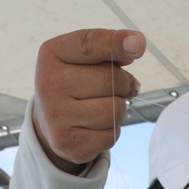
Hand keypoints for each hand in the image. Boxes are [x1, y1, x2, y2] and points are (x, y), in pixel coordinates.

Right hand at [33, 28, 145, 173]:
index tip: (139, 44)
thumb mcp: (80, 59)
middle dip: (125, 84)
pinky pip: (111, 135)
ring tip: (106, 106)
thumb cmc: (72, 84)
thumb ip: (105, 49)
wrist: (49, 124)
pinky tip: (98, 126)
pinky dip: (112, 130)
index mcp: (52, 56)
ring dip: (119, 108)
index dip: (116, 44)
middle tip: (124, 87)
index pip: (89, 45)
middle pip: (110, 81)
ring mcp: (57, 117)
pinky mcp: (70, 144)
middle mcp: (49, 85)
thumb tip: (134, 46)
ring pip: (114, 110)